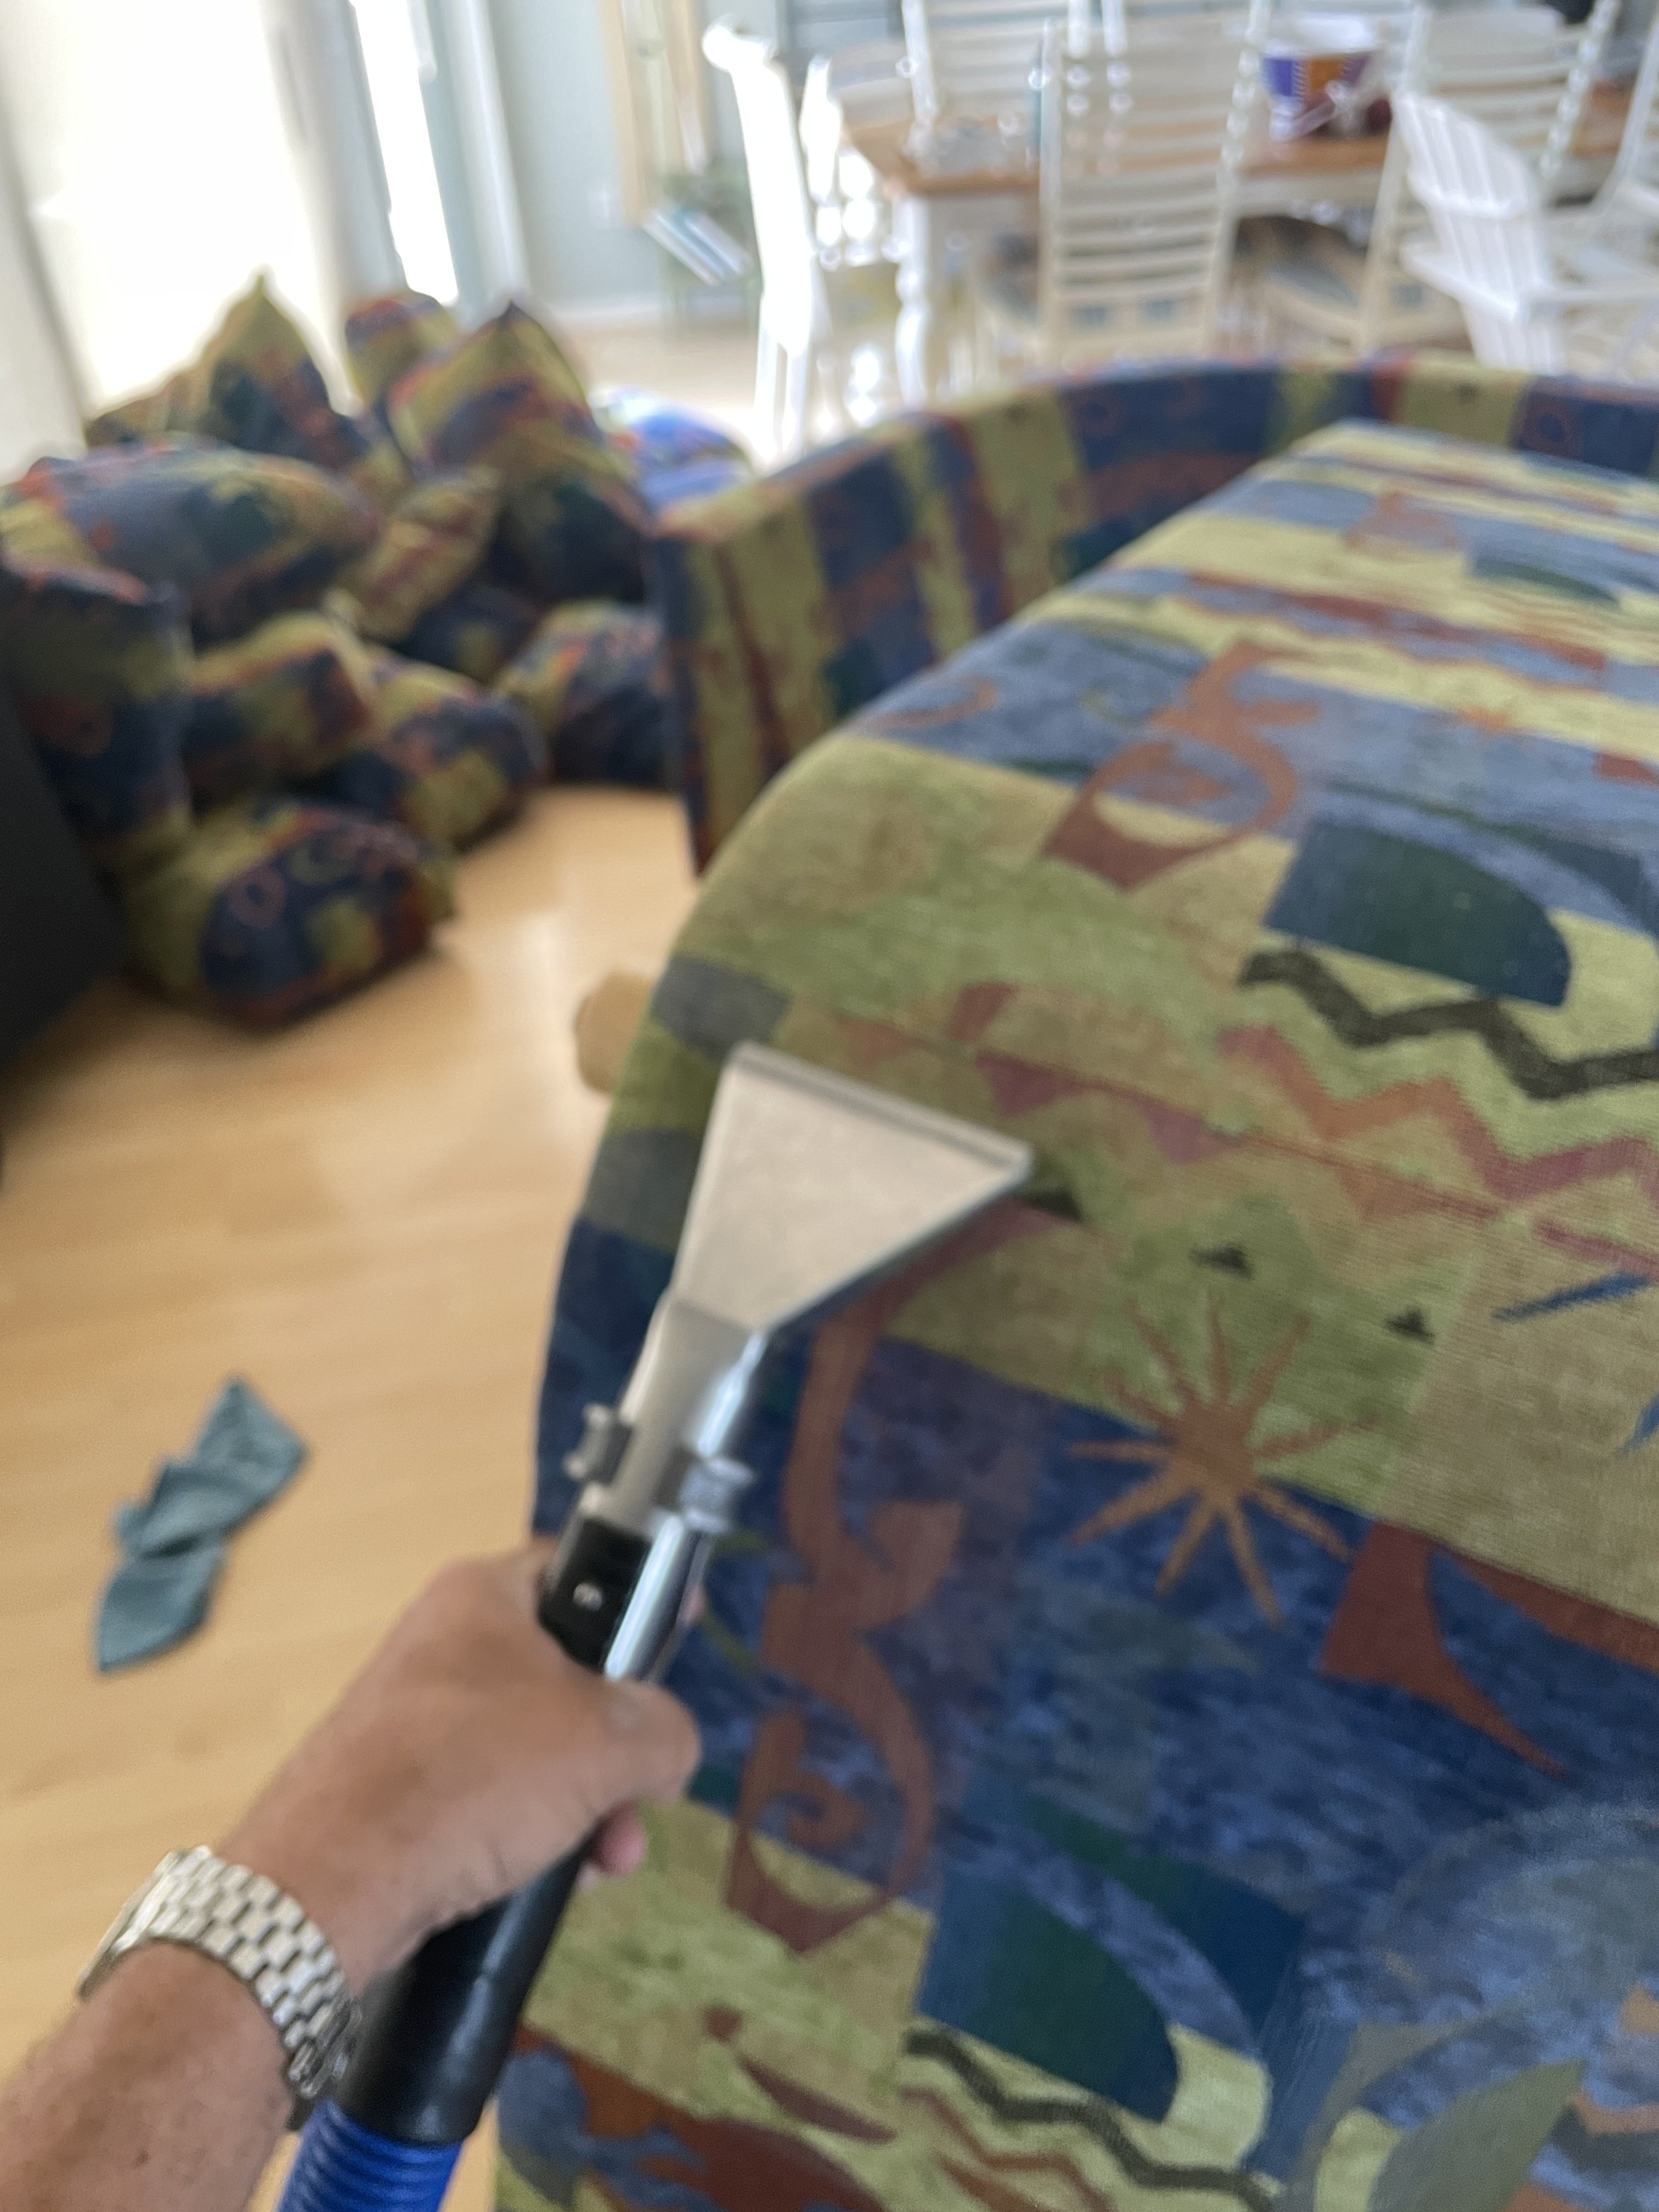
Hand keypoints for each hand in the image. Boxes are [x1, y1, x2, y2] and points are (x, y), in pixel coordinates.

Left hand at [218, 1546, 699, 1988]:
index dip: (641, 1604)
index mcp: (484, 1595)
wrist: (330, 1884)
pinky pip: (491, 1795)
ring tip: (605, 1858)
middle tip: (644, 1797)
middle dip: (619, 1750)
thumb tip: (667, 1749)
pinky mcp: (398, 1786)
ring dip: (587, 1804)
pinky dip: (532, 1832)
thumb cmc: (471, 1778)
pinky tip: (552, 1877)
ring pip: (536, 1748)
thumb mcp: (606, 1743)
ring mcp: (417, 1719)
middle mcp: (446, 1644)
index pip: (584, 1570)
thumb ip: (664, 1730)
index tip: (676, 1642)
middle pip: (569, 1677)